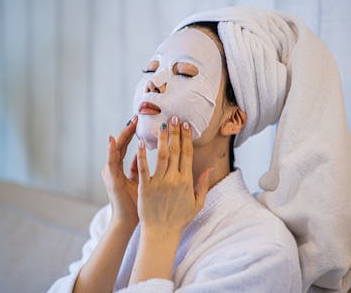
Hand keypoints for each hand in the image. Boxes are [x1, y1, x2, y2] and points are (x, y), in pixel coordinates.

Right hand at [102, 115, 139, 228]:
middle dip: (129, 129)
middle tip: (138, 114)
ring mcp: (110, 172)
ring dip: (123, 135)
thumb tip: (140, 156)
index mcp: (119, 168)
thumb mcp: (138, 182)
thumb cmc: (135, 204)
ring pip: (116, 148)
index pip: (126, 145)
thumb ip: (136, 169)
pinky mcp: (111, 179)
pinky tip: (113, 139)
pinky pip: (111, 161)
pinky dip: (111, 150)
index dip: (133, 132)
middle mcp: (112, 168)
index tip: (141, 120)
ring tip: (131, 122)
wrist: (127, 222)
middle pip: (121, 143)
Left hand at [136, 116, 211, 236]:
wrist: (162, 232)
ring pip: (161, 156)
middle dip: (175, 133)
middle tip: (173, 117)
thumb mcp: (197, 203)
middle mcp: (174, 179)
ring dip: (161, 139)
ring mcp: (159, 183)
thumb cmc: (179, 218)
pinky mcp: (145, 188)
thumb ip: (203, 184)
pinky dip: (142, 156)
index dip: (186, 138)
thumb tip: (210, 168)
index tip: (185, 125)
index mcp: (186, 181)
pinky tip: (141, 144)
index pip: (187, 154)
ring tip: (161, 125)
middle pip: (175, 151)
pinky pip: (144, 169)